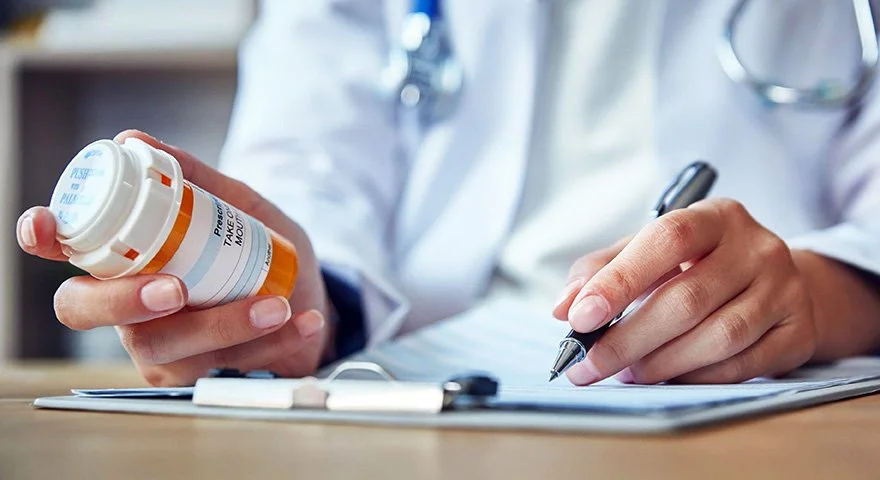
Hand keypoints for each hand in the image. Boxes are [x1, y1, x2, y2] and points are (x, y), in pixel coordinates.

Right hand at [17, 130, 330, 386]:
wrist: (307, 298)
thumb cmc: (260, 252)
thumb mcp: (239, 206)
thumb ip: (195, 179)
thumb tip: (132, 139)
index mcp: (128, 256)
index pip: (70, 246)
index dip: (45, 238)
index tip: (45, 227)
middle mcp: (126, 305)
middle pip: (86, 309)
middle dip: (125, 301)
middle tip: (176, 290)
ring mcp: (156, 346)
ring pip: (165, 346)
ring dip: (225, 325)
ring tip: (276, 303)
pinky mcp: (193, 377)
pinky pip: (222, 365)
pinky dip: (271, 341)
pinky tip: (304, 321)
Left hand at [553, 199, 817, 384]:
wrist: (773, 282)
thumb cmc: (695, 265)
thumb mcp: (647, 251)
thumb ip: (600, 271)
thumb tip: (564, 308)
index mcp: (715, 216)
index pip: (668, 239)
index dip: (621, 279)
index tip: (579, 318)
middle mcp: (757, 247)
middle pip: (689, 298)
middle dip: (627, 339)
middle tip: (588, 365)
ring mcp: (785, 289)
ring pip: (719, 337)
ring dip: (661, 363)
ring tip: (625, 374)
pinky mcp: (798, 331)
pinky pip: (742, 365)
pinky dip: (696, 376)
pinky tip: (667, 377)